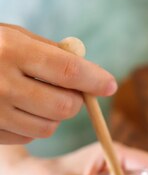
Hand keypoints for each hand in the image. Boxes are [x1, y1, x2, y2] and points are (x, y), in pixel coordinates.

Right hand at [0, 24, 116, 143]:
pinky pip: (28, 138)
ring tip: (38, 98)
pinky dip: (31, 127)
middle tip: (68, 90)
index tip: (110, 85)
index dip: (94, 80)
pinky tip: (17, 109)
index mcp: (10, 50)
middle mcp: (1, 83)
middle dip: (74, 100)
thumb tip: (90, 73)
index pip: (68, 70)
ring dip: (54, 115)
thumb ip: (50, 51)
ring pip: (49, 127)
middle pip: (64, 106)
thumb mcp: (11, 36)